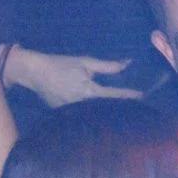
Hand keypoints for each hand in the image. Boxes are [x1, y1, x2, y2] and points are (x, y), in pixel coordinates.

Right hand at [6, 46, 142, 107]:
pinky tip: (96, 114)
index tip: (142, 96)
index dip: (128, 95)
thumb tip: (126, 64)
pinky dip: (89, 113)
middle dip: (117, 107)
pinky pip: (80, 115)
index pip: (113, 95)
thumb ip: (106, 66)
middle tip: (133, 107)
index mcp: (88, 91)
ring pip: (93, 114)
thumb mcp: (85, 62)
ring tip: (118, 113)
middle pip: (104, 108)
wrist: (35, 73)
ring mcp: (72, 112)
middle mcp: (82, 105)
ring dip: (104, 112)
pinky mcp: (63, 115)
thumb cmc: (60, 64)